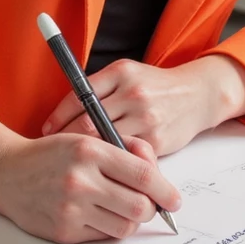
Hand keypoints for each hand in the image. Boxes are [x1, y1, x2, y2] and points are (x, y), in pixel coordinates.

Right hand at [0, 130, 181, 243]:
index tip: (175, 199)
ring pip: (125, 227)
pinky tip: (101, 214)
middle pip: (139, 207)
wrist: (7, 172)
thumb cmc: (52, 153)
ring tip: (124, 208)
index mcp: (90, 151)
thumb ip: (124, 149)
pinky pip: (103, 236)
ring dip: (131, 220)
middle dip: (151, 208)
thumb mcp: (87, 137)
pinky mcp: (64, 231)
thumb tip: (156, 172)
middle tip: (150, 205)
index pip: (143, 175)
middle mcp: (81, 180)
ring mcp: (72, 209)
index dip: (166, 190)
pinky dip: (109, 227)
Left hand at [42, 55, 244, 155]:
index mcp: (120, 74)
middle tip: (56, 153)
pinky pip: (125, 156)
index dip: (58, 118)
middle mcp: (132, 94)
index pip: (79, 98)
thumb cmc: (156, 86)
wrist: (198, 95)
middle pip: (87, 124)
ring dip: (88, 157)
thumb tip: (64, 113)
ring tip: (74, 164)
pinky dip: (111, 164)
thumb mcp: (127, 74)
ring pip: (105, 144)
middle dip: (67, 142)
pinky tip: (101, 169)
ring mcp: (145, 118)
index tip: (46, 131)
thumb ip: (99, 89)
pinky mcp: (157, 140)